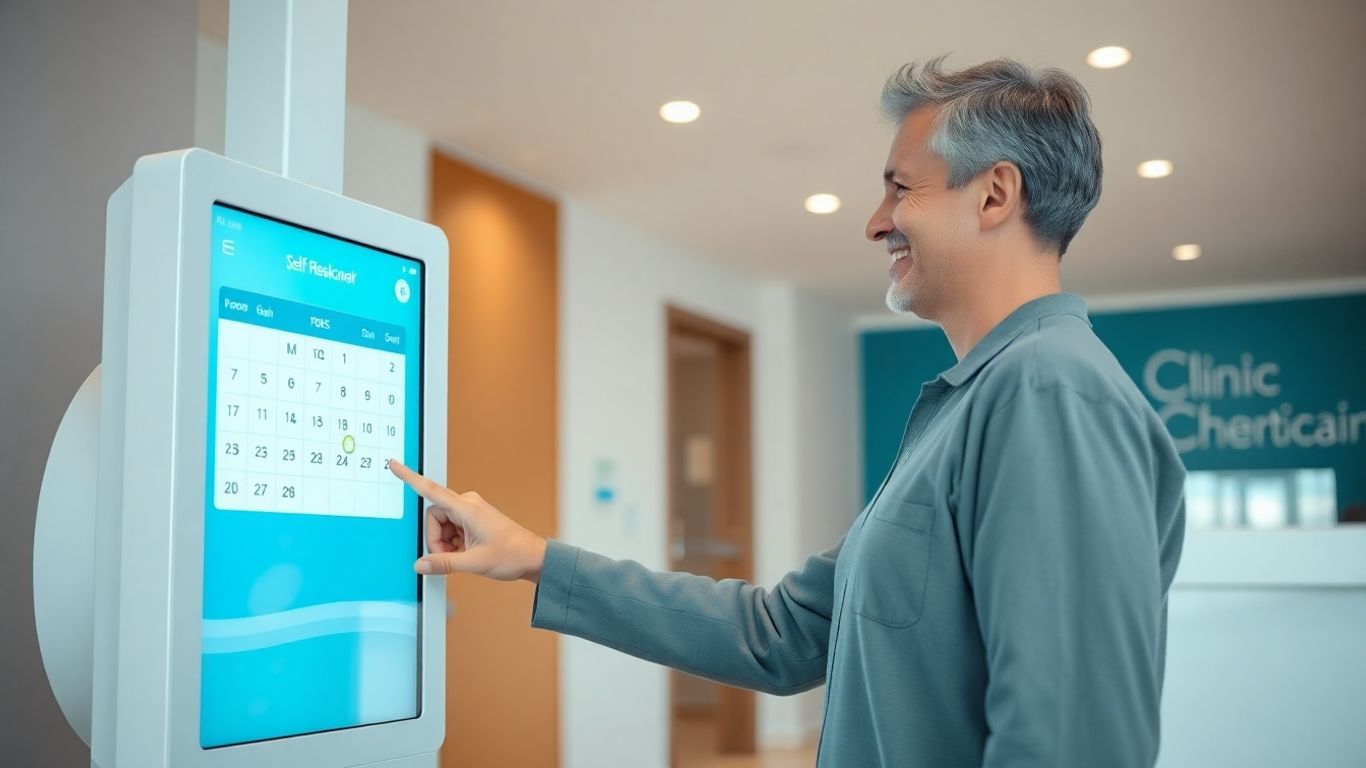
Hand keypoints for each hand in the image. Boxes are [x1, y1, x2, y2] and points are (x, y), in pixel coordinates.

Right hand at [387, 459, 547, 582]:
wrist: (532, 557)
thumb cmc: (511, 555)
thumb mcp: (474, 563)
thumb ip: (444, 563)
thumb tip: (420, 565)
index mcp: (467, 508)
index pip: (431, 490)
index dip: (410, 477)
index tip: (394, 464)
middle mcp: (467, 504)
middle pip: (434, 517)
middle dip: (436, 539)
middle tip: (450, 556)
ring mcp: (470, 510)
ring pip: (441, 524)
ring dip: (445, 542)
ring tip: (462, 555)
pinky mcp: (472, 518)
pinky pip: (451, 528)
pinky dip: (452, 542)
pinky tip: (465, 552)